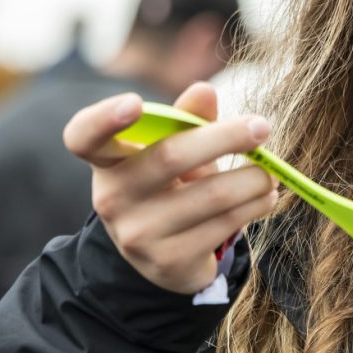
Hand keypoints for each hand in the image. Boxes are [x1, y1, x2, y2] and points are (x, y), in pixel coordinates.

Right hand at [63, 82, 278, 293]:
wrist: (164, 256)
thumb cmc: (167, 186)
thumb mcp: (171, 150)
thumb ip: (186, 119)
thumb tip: (204, 91)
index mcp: (106, 161)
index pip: (83, 136)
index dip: (104, 118)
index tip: (135, 103)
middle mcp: (112, 198)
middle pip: (169, 156)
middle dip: (225, 138)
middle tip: (263, 127)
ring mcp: (137, 234)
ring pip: (210, 195)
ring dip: (252, 179)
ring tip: (270, 172)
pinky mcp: (168, 261)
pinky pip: (223, 224)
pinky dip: (254, 206)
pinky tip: (265, 197)